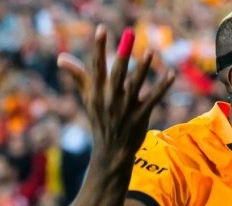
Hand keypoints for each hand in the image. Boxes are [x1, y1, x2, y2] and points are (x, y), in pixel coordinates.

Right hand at [57, 25, 174, 164]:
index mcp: (97, 92)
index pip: (97, 66)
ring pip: (136, 84)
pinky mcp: (140, 116)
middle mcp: (110, 98)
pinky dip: (162, 87)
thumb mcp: (88, 99)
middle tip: (130, 35)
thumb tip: (61, 58)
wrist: (111, 150)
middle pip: (117, 73)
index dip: (99, 48)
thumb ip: (79, 77)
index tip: (102, 29)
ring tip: (150, 52)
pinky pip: (153, 98)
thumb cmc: (100, 120)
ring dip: (143, 68)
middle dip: (123, 54)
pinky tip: (171, 74)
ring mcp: (126, 108)